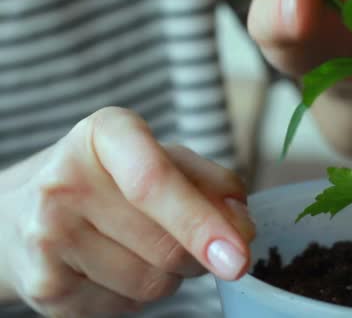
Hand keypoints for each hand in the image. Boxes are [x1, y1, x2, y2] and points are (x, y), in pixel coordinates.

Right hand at [0, 107, 254, 316]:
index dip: (200, 222)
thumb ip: (211, 184)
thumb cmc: (111, 181)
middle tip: (192, 238)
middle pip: (167, 247)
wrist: (24, 213)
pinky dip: (139, 294)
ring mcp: (46, 239)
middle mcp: (63, 182)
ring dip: (170, 274)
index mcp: (103, 135)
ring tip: (142, 245)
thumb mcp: (163, 158)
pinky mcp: (45, 288)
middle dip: (198, 252)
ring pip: (153, 283)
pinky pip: (127, 307)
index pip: (154, 182)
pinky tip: (115, 266)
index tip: (239, 255)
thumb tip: (243, 229)